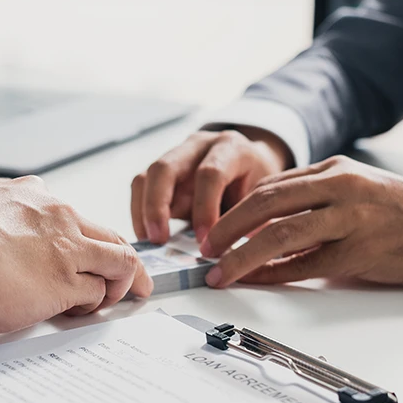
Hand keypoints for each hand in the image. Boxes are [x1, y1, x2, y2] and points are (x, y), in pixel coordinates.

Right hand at [0, 176, 153, 333]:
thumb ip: (2, 223)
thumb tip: (3, 249)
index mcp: (32, 196)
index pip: (76, 216)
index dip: (89, 240)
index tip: (92, 254)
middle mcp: (55, 215)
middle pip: (111, 235)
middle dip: (125, 262)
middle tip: (132, 282)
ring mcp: (64, 247)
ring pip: (119, 261)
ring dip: (118, 284)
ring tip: (109, 302)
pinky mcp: (64, 281)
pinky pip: (98, 293)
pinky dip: (96, 305)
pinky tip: (80, 311)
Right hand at [131, 128, 291, 244]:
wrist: (252, 167)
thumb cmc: (257, 186)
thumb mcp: (262, 199)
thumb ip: (248, 220)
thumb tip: (232, 257)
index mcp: (231, 148)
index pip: (210, 173)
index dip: (205, 208)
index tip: (205, 241)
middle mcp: (198, 146)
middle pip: (165, 168)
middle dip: (157, 206)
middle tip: (159, 240)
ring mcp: (176, 155)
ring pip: (146, 177)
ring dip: (144, 211)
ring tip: (150, 240)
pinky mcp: (161, 171)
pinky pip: (141, 187)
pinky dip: (140, 213)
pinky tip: (148, 234)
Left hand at [200, 156, 402, 287]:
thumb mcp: (358, 191)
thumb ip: (316, 200)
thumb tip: (268, 223)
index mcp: (336, 170)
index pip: (271, 186)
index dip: (235, 209)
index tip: (213, 227)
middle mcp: (340, 188)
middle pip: (265, 203)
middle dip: (226, 227)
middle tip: (204, 247)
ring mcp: (350, 219)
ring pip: (279, 233)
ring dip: (241, 255)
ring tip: (219, 269)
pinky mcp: (360, 252)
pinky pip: (305, 265)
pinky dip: (274, 274)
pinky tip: (254, 280)